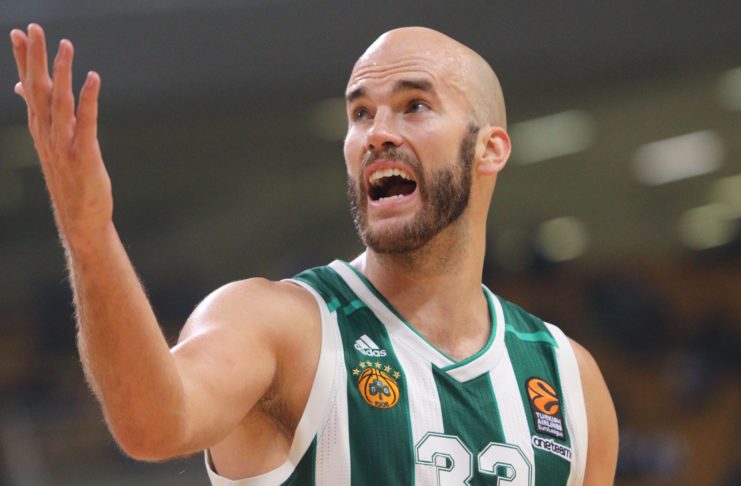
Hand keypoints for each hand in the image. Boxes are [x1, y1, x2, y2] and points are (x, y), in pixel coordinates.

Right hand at [10, 24, 112, 248]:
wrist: (80, 219)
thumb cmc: (70, 180)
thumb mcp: (53, 147)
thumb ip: (44, 120)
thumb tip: (25, 94)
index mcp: (39, 130)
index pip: (28, 88)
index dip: (22, 60)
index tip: (18, 33)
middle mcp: (46, 135)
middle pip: (38, 90)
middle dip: (35, 58)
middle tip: (34, 28)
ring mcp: (63, 145)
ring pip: (59, 102)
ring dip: (62, 73)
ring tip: (66, 46)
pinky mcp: (83, 155)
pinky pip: (85, 122)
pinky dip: (88, 99)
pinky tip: (93, 79)